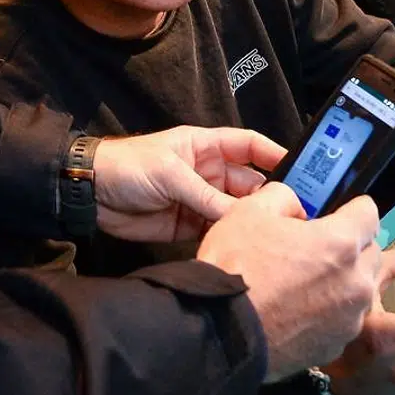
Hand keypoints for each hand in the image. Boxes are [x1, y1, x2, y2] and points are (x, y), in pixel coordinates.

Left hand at [93, 126, 284, 242]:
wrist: (91, 194)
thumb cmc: (128, 167)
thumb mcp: (170, 174)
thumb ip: (207, 196)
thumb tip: (243, 216)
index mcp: (205, 147)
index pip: (249, 146)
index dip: (274, 154)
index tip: (303, 169)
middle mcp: (208, 173)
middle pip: (249, 184)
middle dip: (270, 197)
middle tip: (296, 215)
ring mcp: (200, 200)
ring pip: (236, 211)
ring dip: (252, 222)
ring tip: (279, 236)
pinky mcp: (189, 226)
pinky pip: (217, 231)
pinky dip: (230, 239)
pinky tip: (248, 248)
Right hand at [197, 188, 380, 380]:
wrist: (219, 332)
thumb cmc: (234, 269)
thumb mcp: (248, 212)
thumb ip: (282, 197)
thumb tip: (296, 207)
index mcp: (340, 243)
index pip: (369, 212)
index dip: (351, 208)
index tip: (337, 213)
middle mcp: (355, 282)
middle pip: (371, 252)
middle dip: (351, 246)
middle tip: (317, 248)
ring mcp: (349, 318)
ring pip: (361, 289)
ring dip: (344, 280)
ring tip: (307, 283)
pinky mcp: (336, 345)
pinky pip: (345, 320)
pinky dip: (331, 312)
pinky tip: (300, 311)